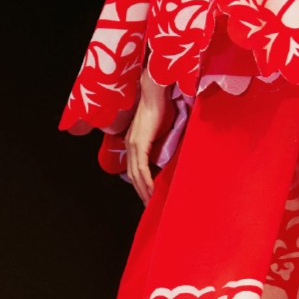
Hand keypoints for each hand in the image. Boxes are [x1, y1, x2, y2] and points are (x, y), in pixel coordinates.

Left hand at [122, 75, 170, 205]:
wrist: (155, 92)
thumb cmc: (161, 107)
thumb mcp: (161, 130)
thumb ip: (161, 143)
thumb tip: (169, 156)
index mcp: (134, 142)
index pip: (135, 168)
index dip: (140, 184)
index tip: (148, 196)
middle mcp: (130, 145)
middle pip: (133, 175)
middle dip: (141, 192)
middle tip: (149, 206)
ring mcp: (133, 144)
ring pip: (135, 174)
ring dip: (143, 190)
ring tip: (151, 202)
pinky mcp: (139, 142)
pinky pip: (141, 167)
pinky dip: (146, 181)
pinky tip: (151, 190)